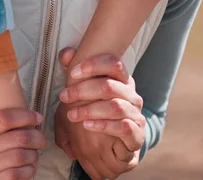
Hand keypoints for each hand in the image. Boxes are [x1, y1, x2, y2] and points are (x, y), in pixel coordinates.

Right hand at [0, 108, 45, 179]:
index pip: (4, 118)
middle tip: (41, 139)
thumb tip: (24, 117)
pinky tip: (29, 169)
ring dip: (33, 156)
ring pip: (19, 156)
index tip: (38, 117)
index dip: (25, 116)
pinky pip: (16, 175)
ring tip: (34, 155)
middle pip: (17, 138)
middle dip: (36, 137)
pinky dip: (28, 171)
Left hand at [55, 48, 143, 178]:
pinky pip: (123, 127)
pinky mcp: (137, 135)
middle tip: (64, 97)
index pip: (113, 63)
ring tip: (72, 115)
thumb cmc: (95, 112)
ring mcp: (137, 115)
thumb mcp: (81, 92)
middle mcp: (132, 95)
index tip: (72, 73)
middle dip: (82, 90)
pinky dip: (102, 125)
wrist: (110, 148)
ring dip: (89, 110)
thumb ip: (74, 71)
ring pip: (115, 106)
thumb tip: (66, 54)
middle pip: (109, 85)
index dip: (92, 65)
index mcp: (122, 79)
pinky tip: (87, 125)